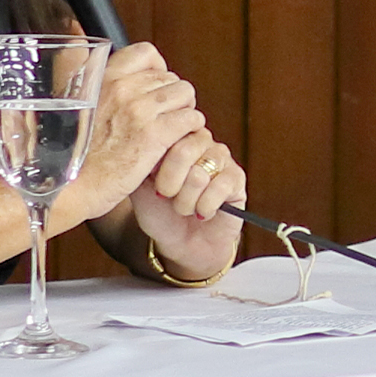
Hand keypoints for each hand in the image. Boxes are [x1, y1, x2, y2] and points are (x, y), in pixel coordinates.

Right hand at [69, 41, 210, 221]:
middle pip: (169, 76)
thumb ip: (96, 90)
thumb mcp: (76, 109)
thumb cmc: (70, 156)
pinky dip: (191, 129)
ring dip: (185, 110)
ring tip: (174, 128)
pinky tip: (179, 141)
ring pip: (184, 94)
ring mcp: (138, 110)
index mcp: (101, 79)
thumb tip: (113, 75)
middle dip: (172, 96)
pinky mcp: (154, 135)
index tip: (155, 87)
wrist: (66, 188)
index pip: (145, 52)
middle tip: (167, 116)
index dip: (158, 68)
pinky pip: (190, 119)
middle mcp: (121, 88)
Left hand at [141, 127, 249, 279]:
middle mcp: (201, 142)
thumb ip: (140, 160)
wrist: (180, 241)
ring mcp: (221, 158)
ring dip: (187, 200)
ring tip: (184, 208)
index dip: (158, 165)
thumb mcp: (138, 185)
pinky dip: (205, 207)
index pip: (168, 134)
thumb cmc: (159, 211)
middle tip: (166, 197)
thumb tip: (144, 145)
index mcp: (176, 137)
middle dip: (170, 183)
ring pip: (201, 173)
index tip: (152, 184)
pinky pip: (221, 187)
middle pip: (185, 151)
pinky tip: (202, 213)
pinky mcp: (237, 179)